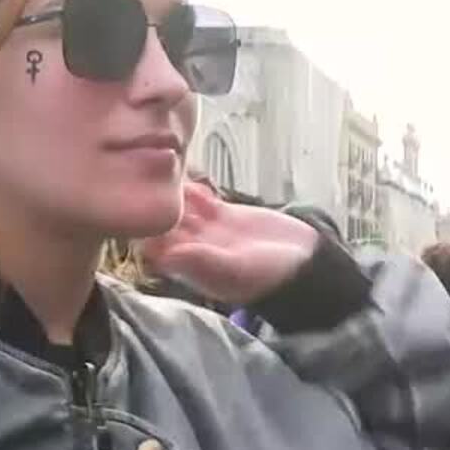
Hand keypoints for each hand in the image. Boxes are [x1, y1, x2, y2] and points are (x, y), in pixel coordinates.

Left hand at [138, 181, 318, 306]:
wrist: (304, 261)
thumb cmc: (271, 275)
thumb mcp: (236, 271)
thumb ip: (202, 261)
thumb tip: (164, 255)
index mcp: (192, 267)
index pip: (156, 249)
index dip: (146, 231)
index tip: (145, 211)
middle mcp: (195, 249)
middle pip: (162, 226)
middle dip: (154, 207)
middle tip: (149, 183)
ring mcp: (209, 230)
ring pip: (179, 209)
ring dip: (172, 194)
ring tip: (167, 174)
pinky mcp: (224, 214)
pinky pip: (200, 200)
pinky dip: (192, 189)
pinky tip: (191, 178)